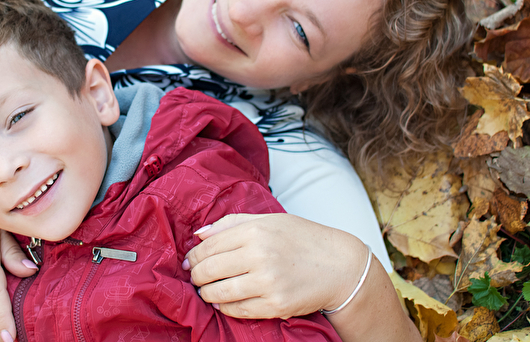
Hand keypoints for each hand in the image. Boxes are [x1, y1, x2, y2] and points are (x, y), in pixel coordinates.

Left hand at [183, 213, 364, 318]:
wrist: (340, 266)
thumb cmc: (303, 239)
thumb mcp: (270, 220)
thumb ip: (232, 223)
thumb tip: (200, 235)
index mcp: (256, 232)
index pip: (210, 246)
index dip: (195, 255)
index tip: (190, 261)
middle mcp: (260, 256)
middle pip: (210, 270)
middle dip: (196, 276)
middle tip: (194, 277)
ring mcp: (268, 283)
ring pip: (220, 293)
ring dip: (206, 294)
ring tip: (205, 291)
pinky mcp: (276, 305)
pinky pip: (239, 310)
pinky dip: (225, 308)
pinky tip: (222, 302)